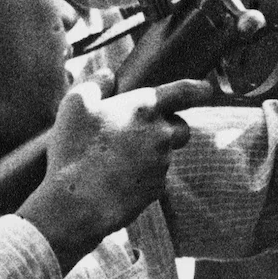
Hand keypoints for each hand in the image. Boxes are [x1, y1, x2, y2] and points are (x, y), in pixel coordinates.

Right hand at [18, 78, 219, 270]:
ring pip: (165, 155)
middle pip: (181, 128)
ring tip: (114, 161)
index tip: (206, 89)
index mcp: (145, 108)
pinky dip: (141, 178)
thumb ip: (96, 84)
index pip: (184, 92)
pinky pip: (154, 179)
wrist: (74, 203)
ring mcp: (161, 164)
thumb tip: (108, 75)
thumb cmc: (72, 150)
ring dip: (149, 155)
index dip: (198, 88)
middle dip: (169, 128)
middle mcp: (161, 134)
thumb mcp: (75, 105)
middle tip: (140, 133)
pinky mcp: (156, 189)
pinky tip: (115, 181)